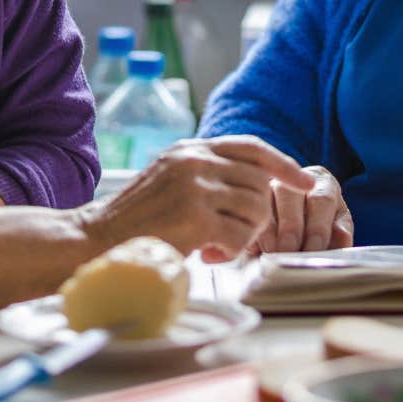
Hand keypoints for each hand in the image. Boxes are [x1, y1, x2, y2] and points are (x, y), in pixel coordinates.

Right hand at [80, 135, 315, 262]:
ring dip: (243, 235)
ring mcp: (195, 186)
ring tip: (214, 244)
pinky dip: (230, 252)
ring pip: (255, 210)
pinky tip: (206, 254)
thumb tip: (259, 183)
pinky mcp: (195, 216)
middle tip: (230, 235)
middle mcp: (195, 161)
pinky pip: (239, 236)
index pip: (252, 147)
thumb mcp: (173, 180)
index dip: (283, 165)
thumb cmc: (138, 219)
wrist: (97, 238)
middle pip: (259, 184)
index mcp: (192, 149)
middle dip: (256, 215)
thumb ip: (209, 174)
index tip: (305, 181)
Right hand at [246, 165, 352, 254]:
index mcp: (323, 183)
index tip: (314, 249)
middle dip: (291, 226)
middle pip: (290, 195)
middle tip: (289, 251)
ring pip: (266, 198)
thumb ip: (339, 236)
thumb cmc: (318, 237)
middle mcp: (295, 178)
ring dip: (270, 228)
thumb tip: (343, 238)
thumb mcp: (333, 234)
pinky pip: (247, 208)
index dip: (318, 227)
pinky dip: (253, 229)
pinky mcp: (247, 197)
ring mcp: (267, 185)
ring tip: (272, 252)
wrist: (292, 242)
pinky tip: (256, 248)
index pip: (322, 200)